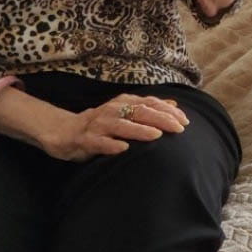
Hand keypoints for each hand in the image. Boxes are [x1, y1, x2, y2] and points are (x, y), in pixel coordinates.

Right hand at [44, 94, 188, 161]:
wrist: (66, 131)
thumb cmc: (102, 123)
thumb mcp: (125, 112)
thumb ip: (148, 108)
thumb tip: (174, 104)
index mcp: (123, 102)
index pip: (150, 104)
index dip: (168, 111)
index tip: (185, 121)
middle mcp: (113, 110)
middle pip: (140, 112)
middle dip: (161, 119)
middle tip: (179, 128)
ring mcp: (99, 125)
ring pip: (122, 126)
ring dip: (139, 130)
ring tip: (156, 135)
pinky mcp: (86, 139)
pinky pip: (100, 142)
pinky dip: (112, 145)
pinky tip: (123, 149)